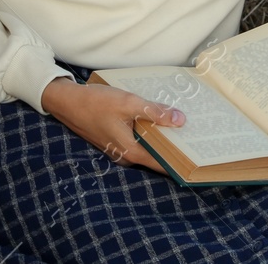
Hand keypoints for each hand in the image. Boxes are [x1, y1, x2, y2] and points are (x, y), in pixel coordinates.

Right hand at [41, 77, 184, 172]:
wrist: (67, 102)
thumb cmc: (95, 103)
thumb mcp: (128, 103)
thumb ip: (155, 112)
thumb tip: (180, 120)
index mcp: (132, 152)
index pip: (164, 164)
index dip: (182, 160)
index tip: (200, 154)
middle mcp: (127, 156)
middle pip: (158, 155)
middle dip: (175, 144)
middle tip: (196, 131)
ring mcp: (121, 149)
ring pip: (148, 146)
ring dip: (162, 136)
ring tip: (182, 121)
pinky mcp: (116, 140)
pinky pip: (138, 139)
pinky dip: (149, 131)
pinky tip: (157, 117)